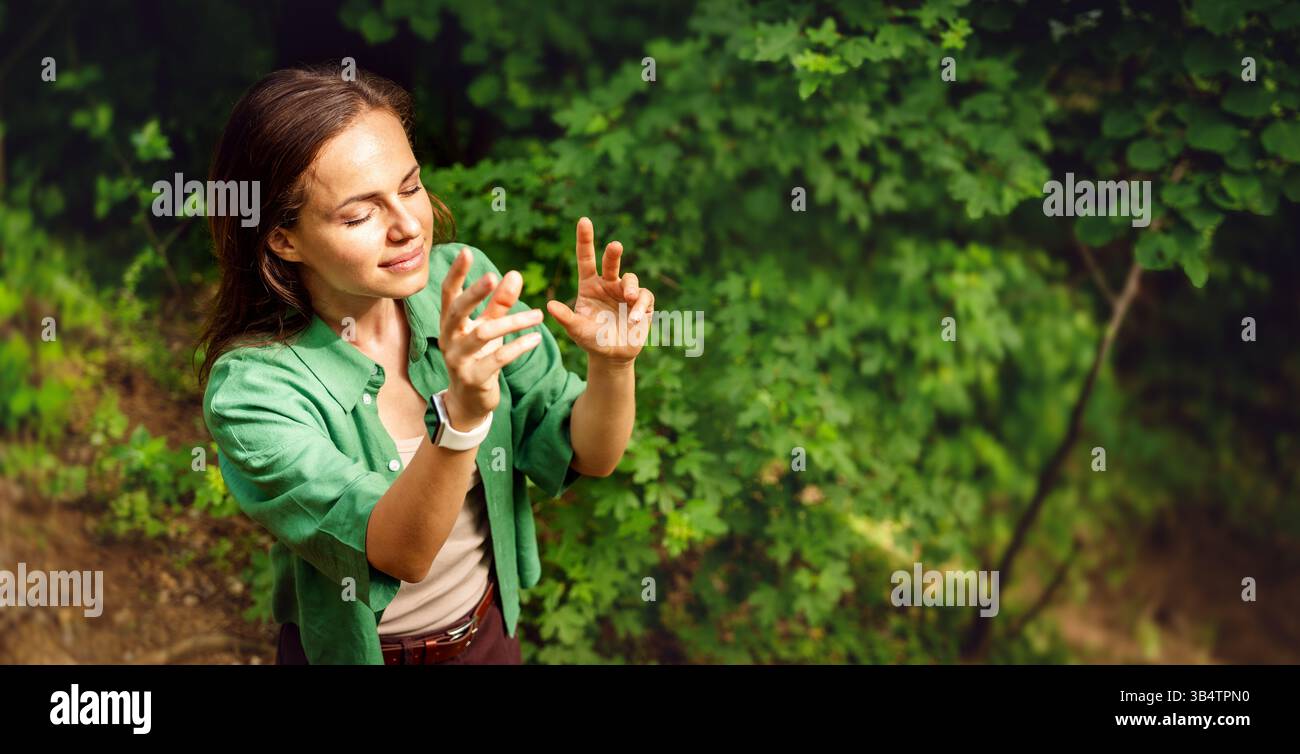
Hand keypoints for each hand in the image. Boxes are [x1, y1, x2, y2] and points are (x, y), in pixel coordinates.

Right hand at [439, 248, 542, 429]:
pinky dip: (518, 347)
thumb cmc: (478, 355)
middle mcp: (449, 338)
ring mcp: (458, 359)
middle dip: (474, 293)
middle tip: (493, 276)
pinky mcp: (473, 377)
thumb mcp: (488, 327)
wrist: (469, 400)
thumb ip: (499, 302)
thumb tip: (515, 273)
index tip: (467, 251)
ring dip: (513, 322)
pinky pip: (497, 359)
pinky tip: (536, 339)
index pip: (449, 293)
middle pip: (457, 311)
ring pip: (483, 334)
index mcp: (450, 322)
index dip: (457, 272)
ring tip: (538, 315)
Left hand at [546, 217, 654, 364]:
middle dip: (613, 253)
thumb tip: (549, 305)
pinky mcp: (642, 303)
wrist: (613, 355)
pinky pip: (644, 297)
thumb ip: (566, 318)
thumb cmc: (592, 340)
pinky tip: (634, 319)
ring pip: (630, 278)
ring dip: (630, 287)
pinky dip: (640, 306)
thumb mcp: (577, 330)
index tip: (584, 220)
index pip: (586, 258)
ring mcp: (626, 292)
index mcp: (589, 285)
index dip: (585, 239)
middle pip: (611, 262)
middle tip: (615, 245)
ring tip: (628, 298)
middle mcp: (608, 283)